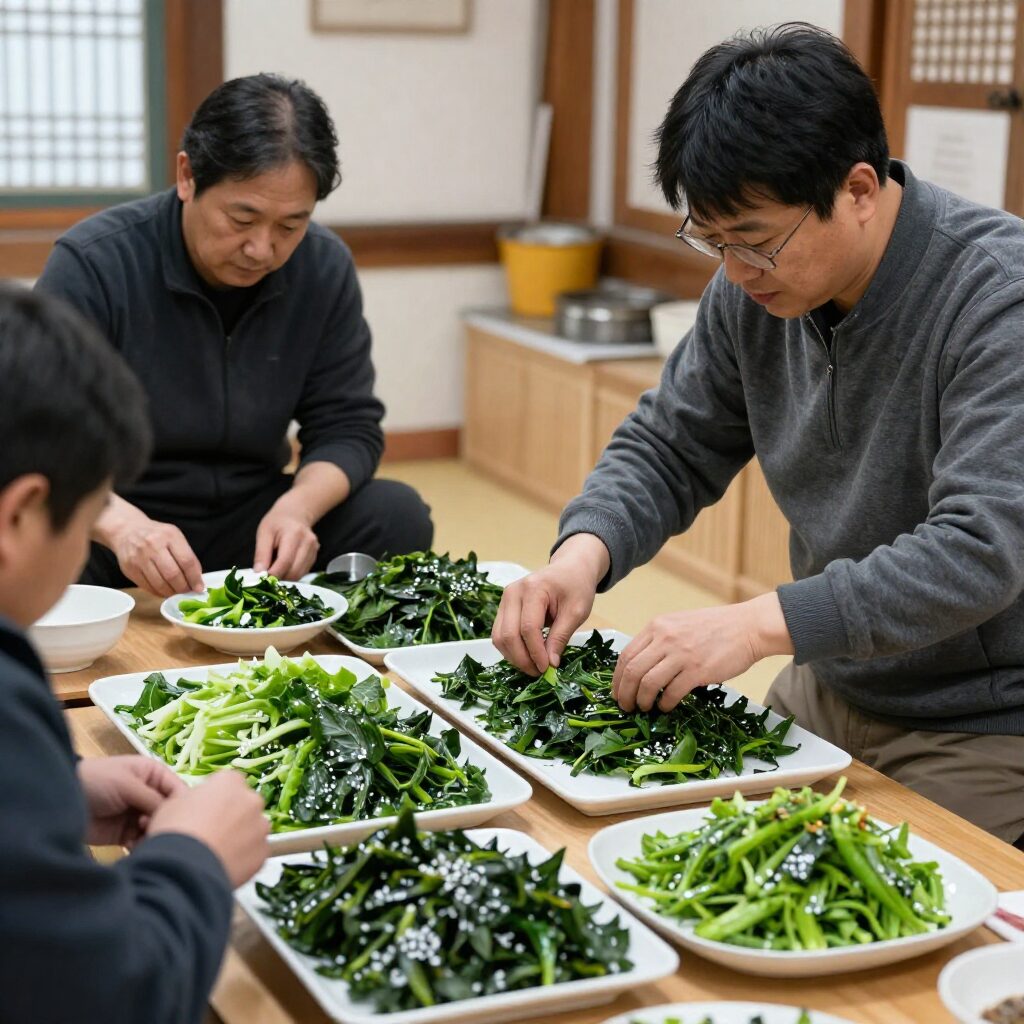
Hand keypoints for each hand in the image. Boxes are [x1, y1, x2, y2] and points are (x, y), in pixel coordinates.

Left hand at [77, 755, 186, 847]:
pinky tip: (131, 845)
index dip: (180, 804)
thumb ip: (152, 798)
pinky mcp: (124, 834)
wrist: (59, 801)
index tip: (175, 817)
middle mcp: (149, 794)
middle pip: (168, 812)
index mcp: (153, 775)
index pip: (177, 790)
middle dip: (163, 821)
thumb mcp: (127, 784)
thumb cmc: (97, 781)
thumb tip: (175, 813)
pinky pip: (141, 841)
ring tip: (138, 836)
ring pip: (156, 828)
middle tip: (148, 826)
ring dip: (152, 835)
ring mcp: (137, 815)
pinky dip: (140, 845)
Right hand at [108, 513, 203, 596]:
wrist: (127, 530)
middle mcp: (153, 545)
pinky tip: (164, 590)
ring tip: (176, 592)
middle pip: (173, 574)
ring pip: (160, 584)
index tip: (199, 587)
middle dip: (183, 588)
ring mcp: (139, 557)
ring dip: (171, 592)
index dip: (194, 578)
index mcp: (169, 536)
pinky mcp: (129, 569)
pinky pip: (147, 587)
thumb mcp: (174, 537)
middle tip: (187, 591)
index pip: (186, 561)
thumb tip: (196, 579)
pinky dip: (159, 592)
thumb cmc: (156, 535)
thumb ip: (186, 555)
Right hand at [146, 771, 269, 888]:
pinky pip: (255, 851)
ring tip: (217, 852)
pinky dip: (244, 857)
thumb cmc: (175, 832)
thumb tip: (196, 804)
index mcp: (230, 781)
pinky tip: (224, 865)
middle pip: (244, 804)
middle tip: (211, 832)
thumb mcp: (172, 804)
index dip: (215, 796)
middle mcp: (251, 800)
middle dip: (232, 815)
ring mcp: (260, 826)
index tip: (204, 809)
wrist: (184, 870)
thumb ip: (192, 798)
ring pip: (253, 828)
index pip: (228, 782)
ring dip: (241, 836)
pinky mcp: (263, 851)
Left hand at [253, 496, 319, 579]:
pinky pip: (302, 572)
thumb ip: (261, 554)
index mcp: (294, 535)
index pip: (285, 562)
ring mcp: (314, 550)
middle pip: (294, 571)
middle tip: (267, 577)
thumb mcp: (264, 533)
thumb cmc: (277, 522)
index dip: (273, 574)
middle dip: (279, 578)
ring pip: (299, 575)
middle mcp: (308, 543)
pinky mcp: (314, 556)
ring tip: (275, 569)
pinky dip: (291, 574)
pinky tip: (284, 566)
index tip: (262, 579)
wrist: (295, 514)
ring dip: (285, 578)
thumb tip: (259, 574)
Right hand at [492, 534, 609, 674]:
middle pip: (508, 634)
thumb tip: (549, 664)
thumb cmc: (576, 586)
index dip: (536, 652)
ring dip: (514, 657)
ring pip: (499, 637)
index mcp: (533, 588)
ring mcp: (505, 599)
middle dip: (522, 659)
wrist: (570, 568)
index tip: (547, 669)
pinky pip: (500, 634)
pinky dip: (510, 649)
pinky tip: (527, 656)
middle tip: (540, 673)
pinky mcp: (503, 607)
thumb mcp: (576, 611)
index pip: (528, 628)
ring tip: (534, 667)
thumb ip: (561, 636)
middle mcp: (513, 592)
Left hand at [612, 592, 793, 712]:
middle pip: (632, 671)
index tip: (617, 692)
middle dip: (624, 693)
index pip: (626, 655)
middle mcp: (665, 638)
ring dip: (642, 701)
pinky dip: (665, 703)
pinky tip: (666, 706)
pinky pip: (672, 692)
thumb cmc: (715, 628)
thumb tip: (640, 668)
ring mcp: (681, 654)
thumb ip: (659, 641)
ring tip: (644, 708)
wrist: (747, 627)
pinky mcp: (698, 670)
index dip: (617, 678)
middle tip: (625, 706)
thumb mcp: (679, 624)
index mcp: (657, 626)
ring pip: (648, 683)